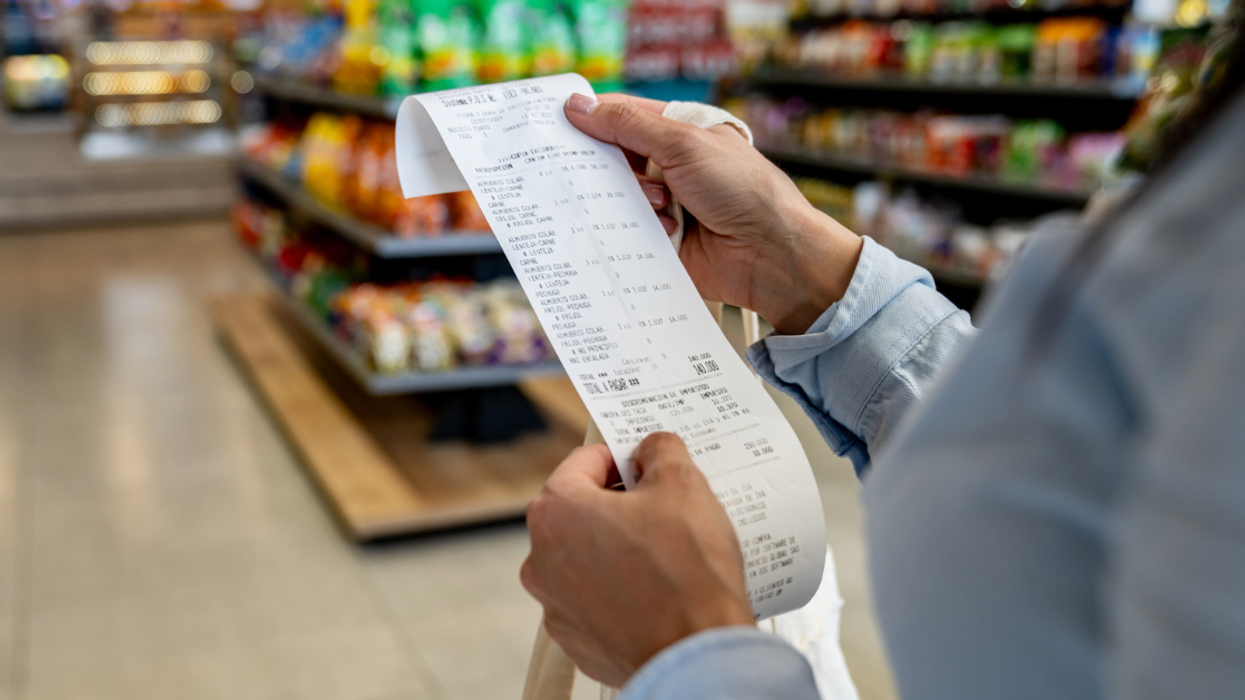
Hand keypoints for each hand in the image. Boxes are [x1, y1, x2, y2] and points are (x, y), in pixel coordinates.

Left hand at [521, 432, 754, 686]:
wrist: (696, 655)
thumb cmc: (685, 573)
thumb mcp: (683, 485)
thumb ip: (661, 451)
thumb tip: (653, 448)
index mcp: (556, 512)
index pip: (584, 461)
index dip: (622, 456)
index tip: (648, 463)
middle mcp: (542, 560)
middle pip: (582, 511)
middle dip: (621, 504)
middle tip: (665, 507)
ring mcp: (557, 607)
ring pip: (588, 558)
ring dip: (620, 549)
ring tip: (668, 553)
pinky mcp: (578, 641)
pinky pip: (598, 601)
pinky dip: (623, 591)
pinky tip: (659, 591)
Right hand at [566, 93, 863, 334]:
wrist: (771, 254)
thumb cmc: (742, 189)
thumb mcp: (683, 144)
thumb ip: (628, 126)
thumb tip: (579, 106)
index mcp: (680, 132)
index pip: (624, 116)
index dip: (592, 117)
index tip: (557, 120)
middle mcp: (670, 166)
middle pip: (613, 159)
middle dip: (600, 164)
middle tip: (579, 166)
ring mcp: (665, 205)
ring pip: (616, 197)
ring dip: (626, 200)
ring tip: (659, 204)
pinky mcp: (660, 241)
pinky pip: (625, 233)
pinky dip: (630, 231)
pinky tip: (653, 231)